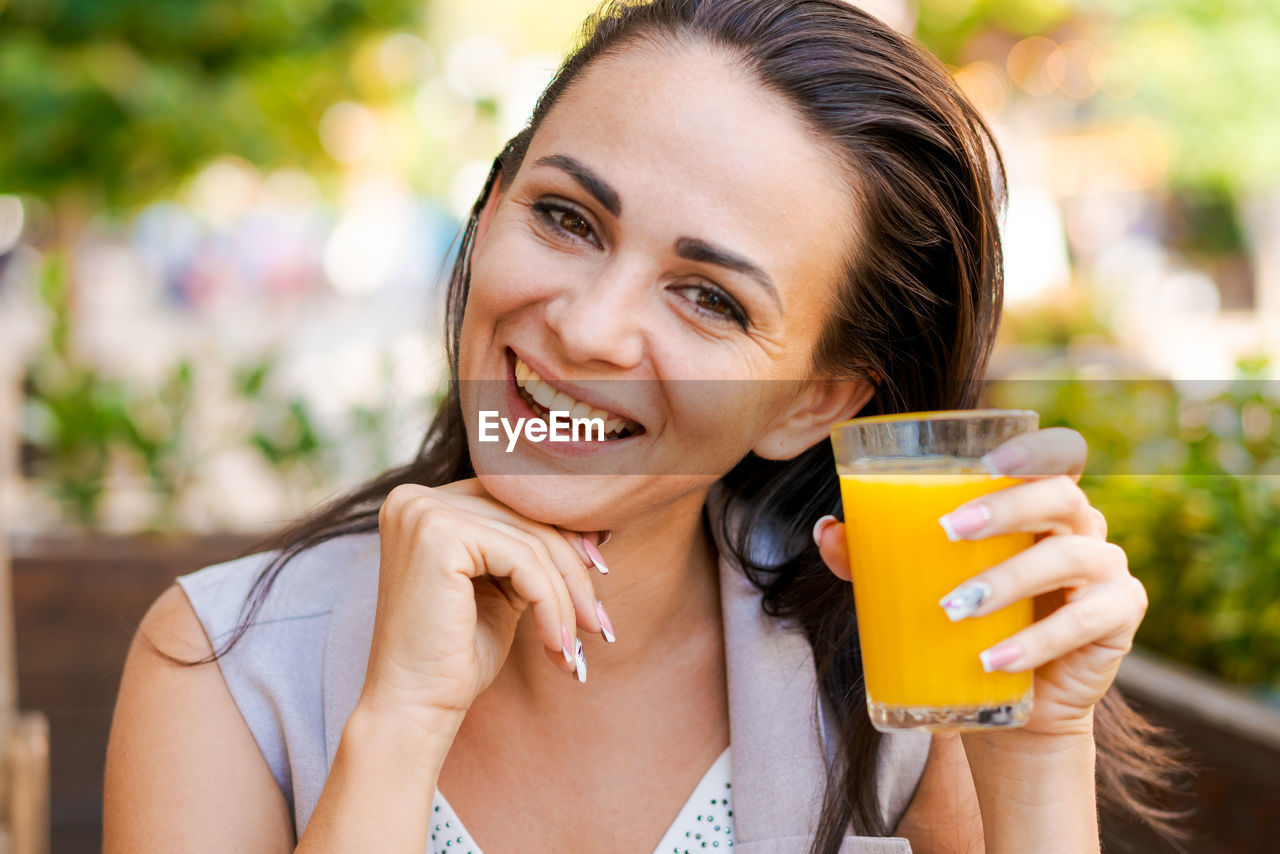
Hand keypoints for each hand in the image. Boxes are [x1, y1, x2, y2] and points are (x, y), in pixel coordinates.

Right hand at [362, 478, 610, 719]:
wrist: (413, 708)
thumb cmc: (455, 657)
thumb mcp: (501, 588)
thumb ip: (530, 552)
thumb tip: (594, 529)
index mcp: (424, 504)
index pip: (512, 502)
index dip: (561, 535)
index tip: (600, 571)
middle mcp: (416, 498)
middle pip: (524, 517)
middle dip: (572, 569)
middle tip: (598, 619)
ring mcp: (424, 512)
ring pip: (530, 541)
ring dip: (567, 595)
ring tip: (578, 641)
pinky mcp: (439, 534)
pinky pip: (524, 561)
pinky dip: (551, 604)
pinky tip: (556, 644)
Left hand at [814, 427, 1147, 736]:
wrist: (1008, 695)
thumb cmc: (967, 619)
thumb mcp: (921, 580)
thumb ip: (875, 553)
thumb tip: (828, 530)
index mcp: (1040, 501)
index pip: (1057, 453)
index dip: (1034, 448)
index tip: (990, 460)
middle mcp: (1082, 525)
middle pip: (1060, 495)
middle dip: (1006, 507)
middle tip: (949, 530)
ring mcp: (1108, 569)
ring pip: (1069, 557)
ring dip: (1009, 580)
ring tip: (954, 607)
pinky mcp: (1120, 618)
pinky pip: (1085, 622)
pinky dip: (1035, 642)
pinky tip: (993, 658)